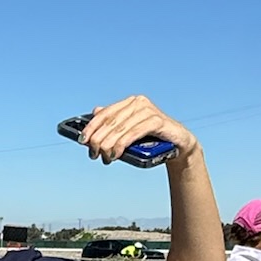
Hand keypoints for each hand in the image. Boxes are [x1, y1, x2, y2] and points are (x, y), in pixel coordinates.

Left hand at [79, 96, 196, 164]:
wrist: (179, 145)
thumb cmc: (152, 139)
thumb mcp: (129, 132)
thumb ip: (114, 123)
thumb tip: (93, 113)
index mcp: (129, 102)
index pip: (105, 113)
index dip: (91, 127)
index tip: (82, 140)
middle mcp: (138, 103)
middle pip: (111, 122)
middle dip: (98, 139)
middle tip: (93, 154)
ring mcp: (149, 111)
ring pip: (120, 128)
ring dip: (109, 145)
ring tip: (104, 158)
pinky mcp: (157, 121)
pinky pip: (134, 133)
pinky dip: (122, 144)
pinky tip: (116, 154)